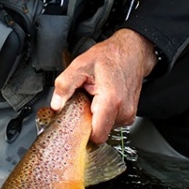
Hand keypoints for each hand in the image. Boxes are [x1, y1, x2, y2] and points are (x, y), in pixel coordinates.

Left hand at [50, 28, 157, 143]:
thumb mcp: (80, 65)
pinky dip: (104, 114)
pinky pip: (111, 123)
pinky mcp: (129, 115)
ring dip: (96, 116)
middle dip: (87, 120)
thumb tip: (56, 105)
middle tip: (85, 101)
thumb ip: (65, 85)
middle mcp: (123, 111)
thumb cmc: (110, 56)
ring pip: (105, 128)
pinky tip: (102, 99)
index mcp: (111, 101)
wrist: (132, 52)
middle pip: (99, 132)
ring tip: (95, 97)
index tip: (75, 123)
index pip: (97, 136)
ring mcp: (128, 115)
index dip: (82, 133)